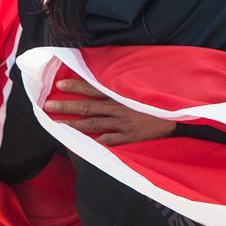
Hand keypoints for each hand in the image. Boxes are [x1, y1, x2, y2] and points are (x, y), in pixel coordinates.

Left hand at [44, 79, 176, 145]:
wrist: (178, 115)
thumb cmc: (157, 99)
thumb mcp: (139, 88)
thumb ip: (121, 86)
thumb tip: (102, 81)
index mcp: (119, 94)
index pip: (93, 88)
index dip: (75, 86)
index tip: (58, 85)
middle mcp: (118, 108)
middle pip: (88, 106)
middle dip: (66, 106)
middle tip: (47, 105)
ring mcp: (123, 124)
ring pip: (94, 124)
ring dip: (73, 124)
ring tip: (56, 124)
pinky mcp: (130, 137)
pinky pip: (110, 141)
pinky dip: (96, 142)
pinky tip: (82, 144)